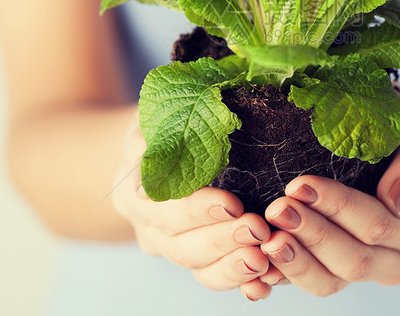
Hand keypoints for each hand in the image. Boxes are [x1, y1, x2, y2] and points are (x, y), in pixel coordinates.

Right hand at [112, 125, 275, 298]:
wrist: (152, 150)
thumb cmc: (162, 124)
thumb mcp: (157, 115)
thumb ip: (169, 121)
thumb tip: (198, 116)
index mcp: (135, 192)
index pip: (165, 208)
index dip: (198, 210)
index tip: (233, 203)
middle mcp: (149, 226)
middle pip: (181, 245)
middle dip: (222, 240)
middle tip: (258, 230)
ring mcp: (171, 246)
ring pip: (198, 268)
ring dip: (232, 267)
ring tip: (264, 260)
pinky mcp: (196, 257)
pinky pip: (214, 277)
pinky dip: (240, 283)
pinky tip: (264, 283)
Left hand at [260, 97, 399, 296]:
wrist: (397, 152)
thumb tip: (396, 198)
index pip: (377, 225)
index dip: (338, 207)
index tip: (299, 184)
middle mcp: (397, 258)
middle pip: (354, 260)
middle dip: (311, 235)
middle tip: (275, 209)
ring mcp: (365, 271)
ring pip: (330, 282)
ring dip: (295, 261)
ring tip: (266, 238)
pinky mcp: (335, 272)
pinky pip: (310, 282)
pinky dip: (283, 276)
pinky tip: (259, 263)